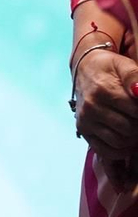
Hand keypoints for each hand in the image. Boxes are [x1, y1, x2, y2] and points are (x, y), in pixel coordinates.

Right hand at [75, 45, 137, 162]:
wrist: (85, 69)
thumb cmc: (108, 68)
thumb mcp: (123, 65)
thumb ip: (135, 77)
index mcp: (103, 90)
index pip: (136, 112)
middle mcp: (91, 107)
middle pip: (129, 129)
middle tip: (136, 115)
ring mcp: (86, 120)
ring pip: (120, 142)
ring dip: (131, 137)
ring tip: (132, 124)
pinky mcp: (83, 129)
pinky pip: (105, 150)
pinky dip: (119, 150)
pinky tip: (125, 139)